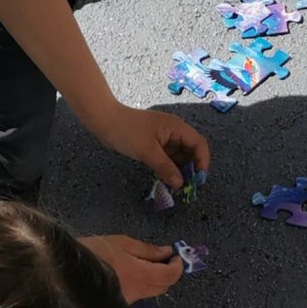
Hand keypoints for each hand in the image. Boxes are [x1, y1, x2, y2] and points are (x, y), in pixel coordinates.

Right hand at [81, 232, 183, 302]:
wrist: (63, 271)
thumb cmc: (92, 252)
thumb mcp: (120, 243)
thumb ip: (147, 249)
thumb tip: (167, 252)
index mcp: (142, 276)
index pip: (171, 276)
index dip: (178, 265)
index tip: (176, 255)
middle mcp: (138, 293)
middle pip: (164, 287)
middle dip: (168, 272)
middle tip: (161, 257)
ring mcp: (127, 302)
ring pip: (150, 292)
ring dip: (154, 278)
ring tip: (142, 261)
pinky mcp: (117, 305)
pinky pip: (137, 294)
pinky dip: (140, 283)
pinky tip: (128, 271)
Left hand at [94, 102, 210, 191]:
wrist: (104, 121)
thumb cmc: (126, 131)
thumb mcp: (147, 151)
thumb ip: (165, 168)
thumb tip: (180, 184)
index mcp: (176, 127)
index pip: (199, 144)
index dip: (202, 162)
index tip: (198, 179)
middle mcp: (173, 132)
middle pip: (191, 151)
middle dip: (191, 168)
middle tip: (187, 187)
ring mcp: (164, 138)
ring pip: (179, 156)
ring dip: (179, 170)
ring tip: (176, 187)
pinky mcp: (154, 144)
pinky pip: (167, 158)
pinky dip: (168, 168)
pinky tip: (166, 180)